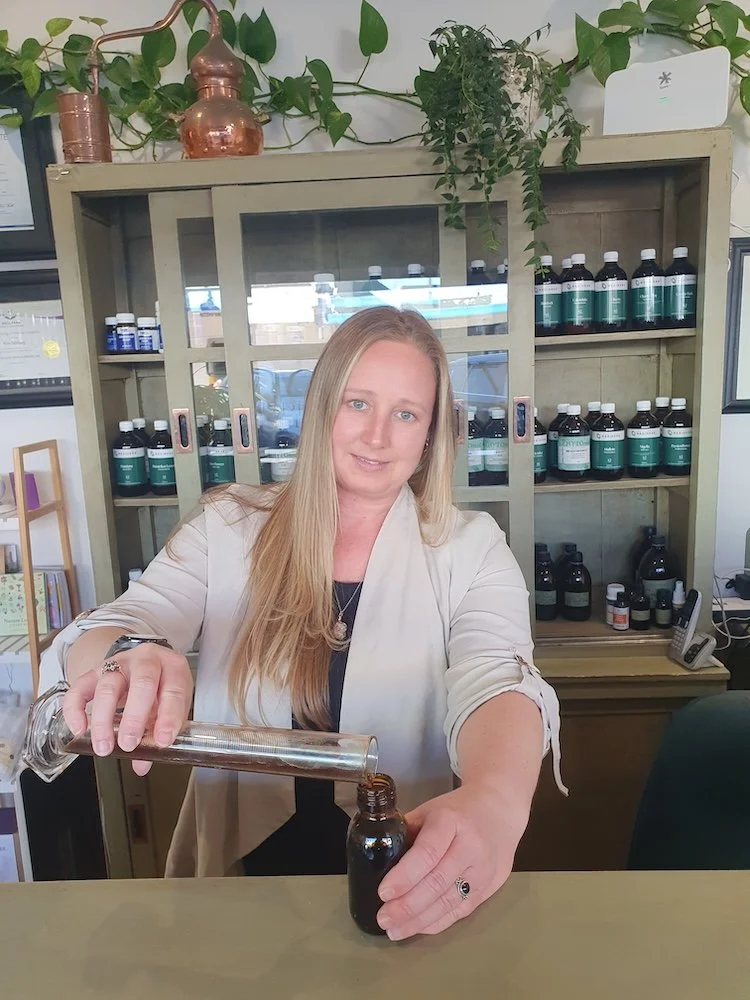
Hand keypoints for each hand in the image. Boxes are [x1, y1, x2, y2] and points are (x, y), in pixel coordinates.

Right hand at [62, 644, 192, 776]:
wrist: (145, 664)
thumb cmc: (162, 687)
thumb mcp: (171, 705)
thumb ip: (159, 732)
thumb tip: (141, 764)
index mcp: (173, 667)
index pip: (173, 689)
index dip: (169, 716)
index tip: (162, 740)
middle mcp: (146, 660)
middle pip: (141, 683)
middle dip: (134, 718)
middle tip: (129, 744)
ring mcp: (120, 663)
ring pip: (109, 686)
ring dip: (104, 720)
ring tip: (104, 746)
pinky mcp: (95, 670)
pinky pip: (79, 686)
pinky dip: (76, 709)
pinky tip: (79, 729)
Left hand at [375, 784, 526, 940]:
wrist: (500, 810)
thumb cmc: (458, 810)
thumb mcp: (430, 810)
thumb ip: (407, 831)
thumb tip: (378, 857)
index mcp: (450, 821)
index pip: (428, 852)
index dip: (405, 875)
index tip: (384, 892)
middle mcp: (470, 846)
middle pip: (438, 883)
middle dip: (407, 905)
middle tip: (384, 918)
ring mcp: (483, 870)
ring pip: (449, 902)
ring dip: (419, 920)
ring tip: (395, 930)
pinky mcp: (490, 888)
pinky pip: (461, 911)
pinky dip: (437, 922)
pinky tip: (418, 927)